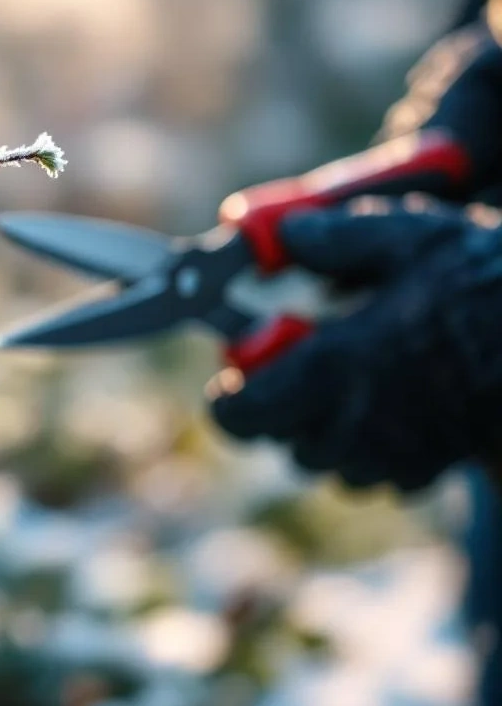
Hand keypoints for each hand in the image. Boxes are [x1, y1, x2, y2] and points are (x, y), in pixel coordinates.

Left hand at [210, 200, 501, 491]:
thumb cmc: (488, 288)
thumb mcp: (412, 240)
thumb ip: (337, 239)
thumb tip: (288, 235)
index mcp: (331, 369)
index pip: (238, 416)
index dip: (229, 396)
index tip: (239, 369)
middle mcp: (351, 424)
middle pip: (280, 440)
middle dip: (280, 405)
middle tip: (304, 361)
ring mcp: (389, 455)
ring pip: (325, 460)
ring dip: (324, 425)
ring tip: (356, 377)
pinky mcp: (423, 470)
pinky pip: (372, 470)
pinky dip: (370, 442)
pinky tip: (397, 399)